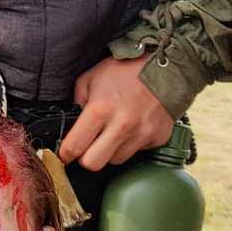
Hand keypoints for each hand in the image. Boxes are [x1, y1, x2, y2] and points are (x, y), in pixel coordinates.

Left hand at [58, 56, 174, 171]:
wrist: (166, 66)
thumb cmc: (127, 70)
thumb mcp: (91, 78)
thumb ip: (78, 102)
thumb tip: (72, 125)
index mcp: (100, 109)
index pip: (74, 147)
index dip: (65, 153)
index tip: (66, 154)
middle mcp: (122, 124)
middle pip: (93, 164)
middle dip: (86, 157)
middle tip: (88, 147)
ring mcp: (142, 133)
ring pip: (115, 160)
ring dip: (110, 150)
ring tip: (114, 131)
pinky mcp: (157, 138)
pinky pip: (137, 152)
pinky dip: (131, 144)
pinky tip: (133, 127)